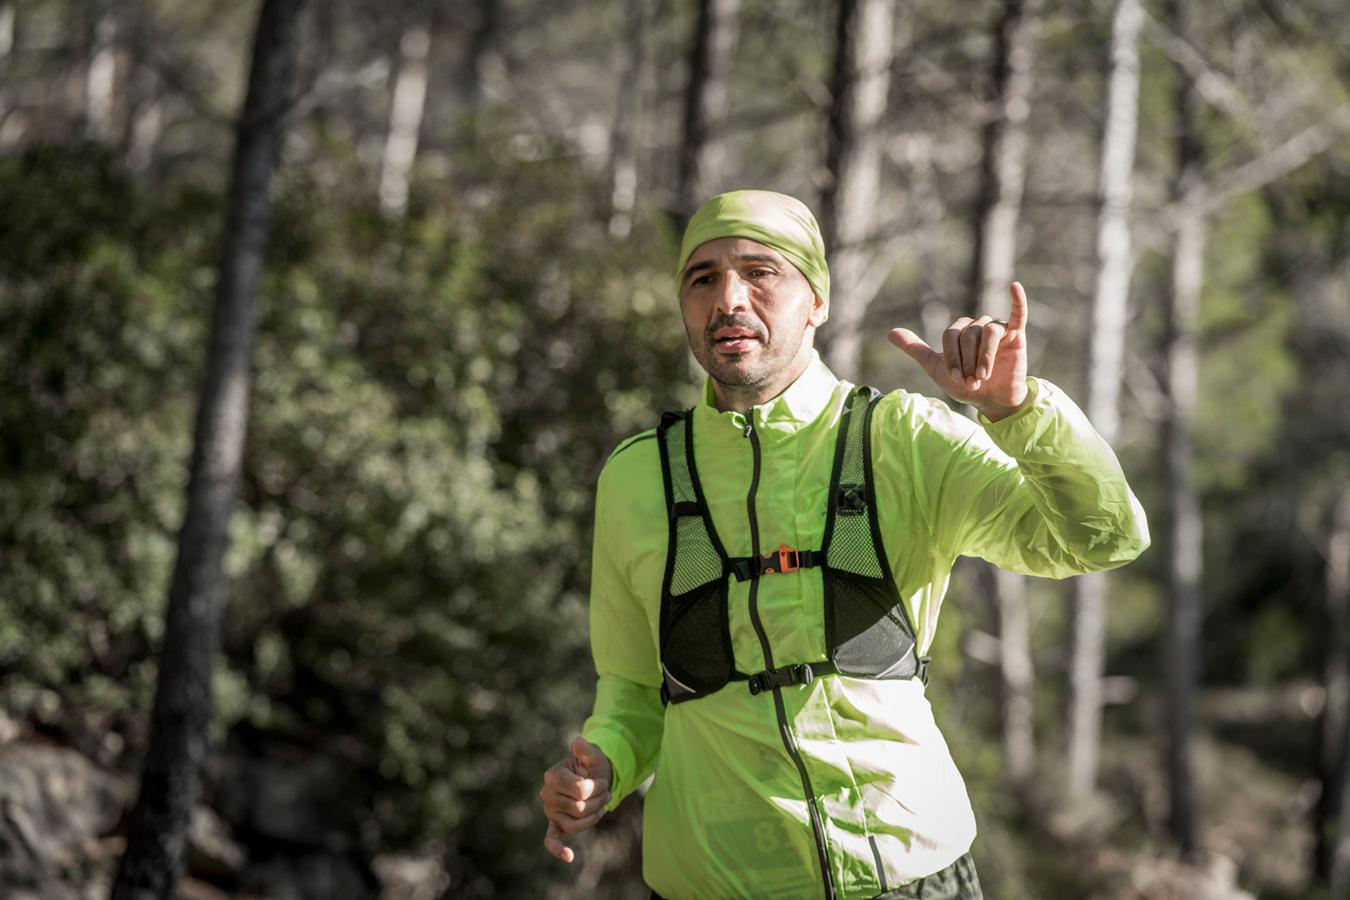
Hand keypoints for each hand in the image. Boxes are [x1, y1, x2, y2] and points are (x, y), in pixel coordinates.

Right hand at [540, 736, 612, 862]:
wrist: (591, 778)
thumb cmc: (591, 767)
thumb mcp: (593, 755)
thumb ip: (587, 749)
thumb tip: (578, 742)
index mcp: (552, 776)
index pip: (581, 791)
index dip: (598, 788)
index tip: (602, 782)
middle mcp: (547, 795)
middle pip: (579, 808)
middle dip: (598, 802)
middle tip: (605, 794)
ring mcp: (550, 811)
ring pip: (575, 824)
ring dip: (593, 817)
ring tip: (601, 807)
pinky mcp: (554, 825)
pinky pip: (552, 839)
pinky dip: (559, 848)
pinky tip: (568, 856)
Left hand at [888, 282, 1030, 420]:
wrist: (991, 401)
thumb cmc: (965, 385)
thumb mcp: (936, 367)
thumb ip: (916, 349)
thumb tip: (890, 332)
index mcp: (959, 331)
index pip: (950, 336)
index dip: (951, 358)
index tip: (956, 378)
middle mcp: (977, 325)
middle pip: (967, 335)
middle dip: (967, 362)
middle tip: (971, 382)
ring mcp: (997, 328)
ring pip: (987, 333)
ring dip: (983, 358)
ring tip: (982, 377)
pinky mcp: (1016, 334)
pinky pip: (1018, 313)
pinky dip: (1017, 300)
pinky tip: (1014, 286)